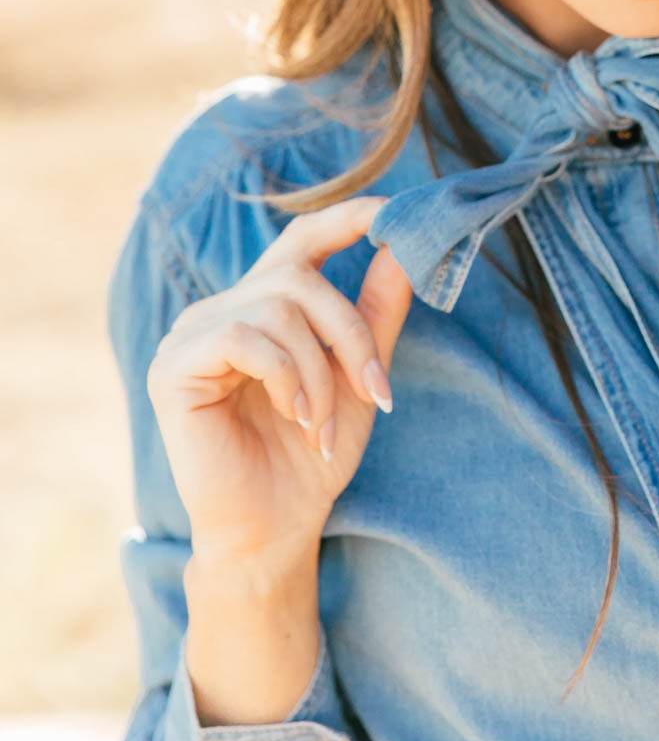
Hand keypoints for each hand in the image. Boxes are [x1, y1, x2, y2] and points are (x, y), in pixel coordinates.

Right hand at [146, 196, 413, 567]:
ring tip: (322, 424)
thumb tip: (403, 243)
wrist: (275, 530)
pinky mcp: (173, 367)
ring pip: (276, 307)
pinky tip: (293, 417)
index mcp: (260, 307)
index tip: (395, 210)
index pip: (301, 240)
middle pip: (298, 274)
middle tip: (375, 389)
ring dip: (318, 371)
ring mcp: (190, 335)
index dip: (347, 218)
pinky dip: (284, 376)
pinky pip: (242, 337)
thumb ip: (376, 311)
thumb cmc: (313, 456)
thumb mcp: (358, 376)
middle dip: (349, 330)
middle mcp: (220, 310)